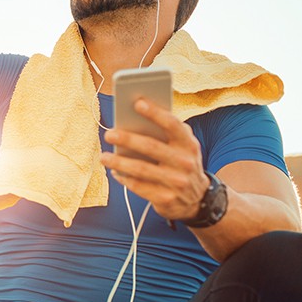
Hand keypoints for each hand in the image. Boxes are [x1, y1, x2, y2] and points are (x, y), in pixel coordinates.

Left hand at [100, 99, 210, 220]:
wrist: (197, 198)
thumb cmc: (182, 164)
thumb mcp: (184, 147)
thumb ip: (168, 133)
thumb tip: (137, 118)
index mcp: (189, 144)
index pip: (172, 125)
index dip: (156, 113)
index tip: (137, 103)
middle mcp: (185, 162)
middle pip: (152, 147)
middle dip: (128, 139)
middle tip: (109, 134)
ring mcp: (176, 182)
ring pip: (141, 169)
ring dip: (119, 162)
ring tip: (103, 156)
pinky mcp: (166, 199)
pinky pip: (139, 186)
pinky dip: (124, 178)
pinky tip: (114, 172)